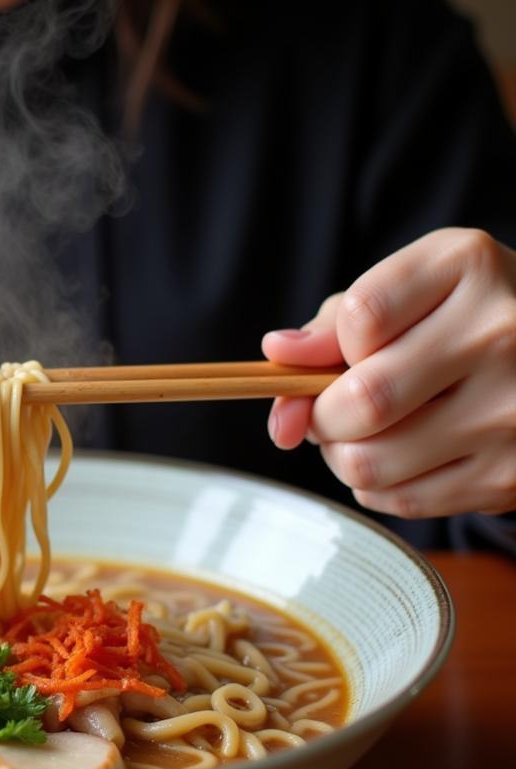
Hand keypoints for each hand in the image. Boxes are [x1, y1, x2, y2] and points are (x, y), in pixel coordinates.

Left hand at [262, 228, 515, 518]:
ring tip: (362, 437)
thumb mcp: (399, 300)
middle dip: (321, 418)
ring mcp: (514, 408)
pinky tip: (400, 459)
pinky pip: (401, 500)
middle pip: (361, 401)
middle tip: (331, 412)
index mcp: (467, 267)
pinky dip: (378, 487)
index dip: (328, 350)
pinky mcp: (511, 476)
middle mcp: (502, 332)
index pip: (358, 320)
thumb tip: (277, 353)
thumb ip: (330, 328)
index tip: (344, 357)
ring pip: (370, 461)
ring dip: (342, 457)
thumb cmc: (452, 324)